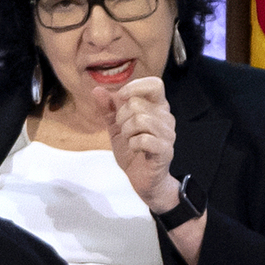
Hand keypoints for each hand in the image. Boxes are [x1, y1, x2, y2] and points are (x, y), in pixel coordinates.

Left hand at [93, 77, 178, 212]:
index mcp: (157, 107)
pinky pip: (144, 139)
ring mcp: (168, 134)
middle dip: (122, 117)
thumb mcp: (116, 128)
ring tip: (130, 140)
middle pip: (137, 103)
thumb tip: (97, 90)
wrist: (143, 180)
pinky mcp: (165, 150)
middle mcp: (166, 117)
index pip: (155, 84)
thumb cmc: (133, 151)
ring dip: (127, 131)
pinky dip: (133, 144)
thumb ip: (108, 109)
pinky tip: (135, 149)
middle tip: (124, 131)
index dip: (135, 87)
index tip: (121, 99)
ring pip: (140, 119)